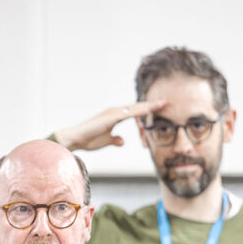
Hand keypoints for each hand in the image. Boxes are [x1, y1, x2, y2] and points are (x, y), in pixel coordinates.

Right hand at [52, 99, 168, 151]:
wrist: (75, 138)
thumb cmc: (88, 139)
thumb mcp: (106, 140)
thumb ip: (115, 139)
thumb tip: (123, 141)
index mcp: (115, 115)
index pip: (135, 111)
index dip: (148, 109)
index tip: (161, 107)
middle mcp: (115, 111)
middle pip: (138, 107)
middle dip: (152, 105)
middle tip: (167, 102)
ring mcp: (113, 112)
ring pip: (135, 108)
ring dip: (149, 106)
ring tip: (163, 103)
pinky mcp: (111, 116)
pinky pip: (129, 113)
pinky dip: (140, 111)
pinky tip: (149, 109)